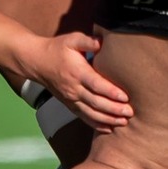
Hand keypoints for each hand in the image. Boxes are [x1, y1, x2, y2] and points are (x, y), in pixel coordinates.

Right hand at [18, 32, 132, 131]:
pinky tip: (109, 129)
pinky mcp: (69, 104)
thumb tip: (102, 41)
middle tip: (130, 113)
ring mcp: (71, 99)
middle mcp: (74, 88)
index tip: (125, 97)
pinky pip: (83, 117)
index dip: (111, 92)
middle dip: (114, 109)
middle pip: (96, 102)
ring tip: (123, 122)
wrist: (37, 62)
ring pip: (91, 113)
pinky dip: (96, 124)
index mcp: (77, 72)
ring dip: (107, 119)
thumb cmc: (57, 49)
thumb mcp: (72, 40)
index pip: (96, 85)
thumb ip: (88, 41)